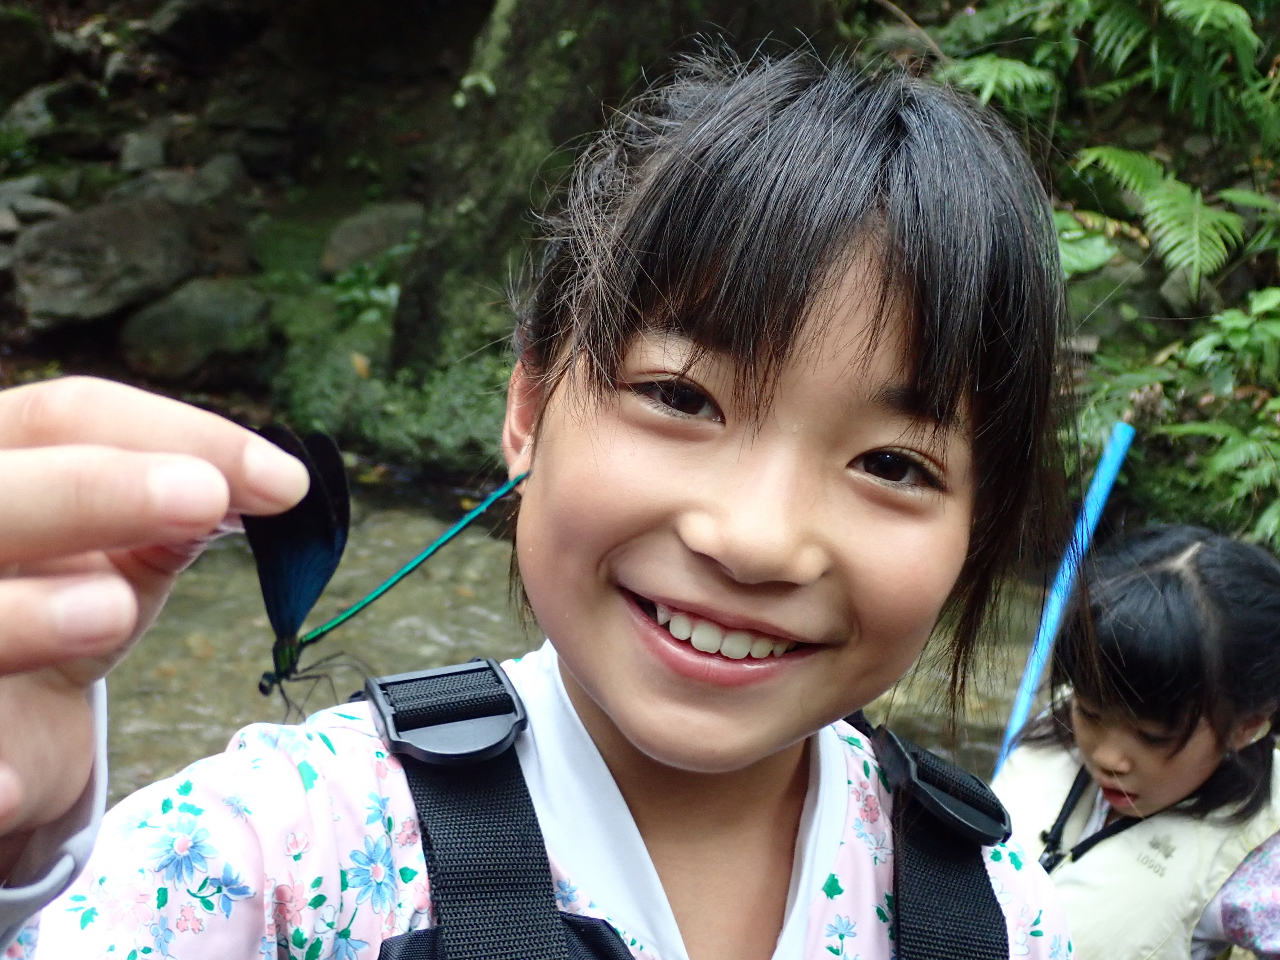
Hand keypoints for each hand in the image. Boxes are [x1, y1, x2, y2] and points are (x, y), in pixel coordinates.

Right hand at [0, 377, 308, 875]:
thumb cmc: (57, 601)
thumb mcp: (114, 548)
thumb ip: (172, 513)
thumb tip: (268, 484)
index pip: (66, 416)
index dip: (173, 433)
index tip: (285, 480)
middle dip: (95, 490)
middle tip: (203, 498)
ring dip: (25, 614)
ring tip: (110, 610)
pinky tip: (5, 789)